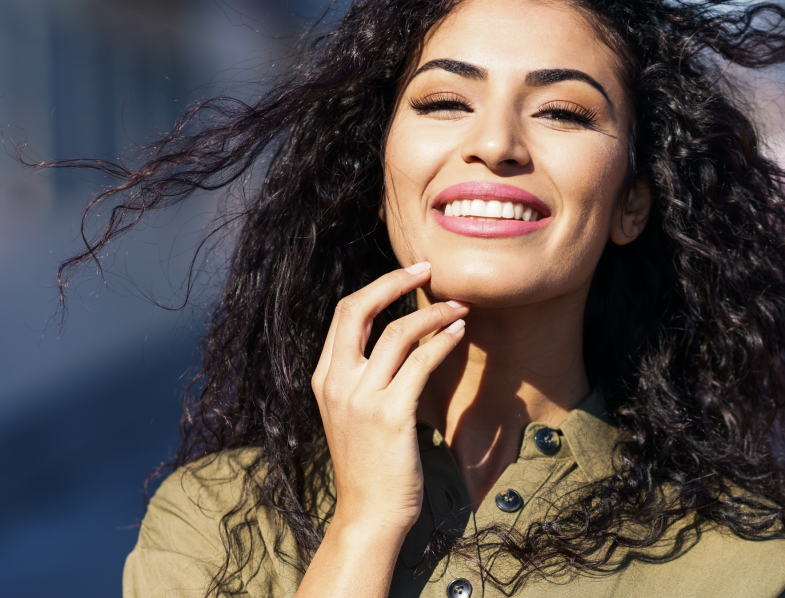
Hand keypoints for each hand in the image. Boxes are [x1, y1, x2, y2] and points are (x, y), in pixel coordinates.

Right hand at [311, 262, 468, 534]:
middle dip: (396, 281)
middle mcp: (336, 383)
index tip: (409, 274)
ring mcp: (361, 399)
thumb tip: (394, 340)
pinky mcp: (390, 416)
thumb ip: (363, 378)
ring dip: (434, 313)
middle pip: (359, 309)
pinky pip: (420, 363)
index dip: (378, 287)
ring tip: (460, 308)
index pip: (344, 314)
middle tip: (429, 269)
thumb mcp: (352, 414)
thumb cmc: (369, 466)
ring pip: (397, 332)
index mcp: (324, 378)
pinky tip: (458, 335)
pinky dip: (442, 342)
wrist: (368, 515)